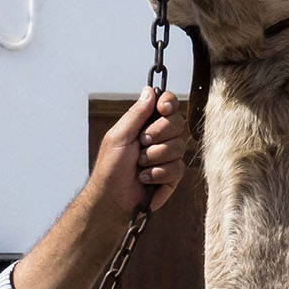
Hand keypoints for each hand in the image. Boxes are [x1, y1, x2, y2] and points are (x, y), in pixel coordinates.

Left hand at [91, 87, 188, 211]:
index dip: (169, 103)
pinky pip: (178, 167)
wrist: (112, 198)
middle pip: (177, 122)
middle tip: (141, 143)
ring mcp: (167, 156)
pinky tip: (145, 179)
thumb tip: (149, 90)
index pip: (167, 104)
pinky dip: (159, 173)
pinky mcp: (172, 175)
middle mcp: (159, 137)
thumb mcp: (119, 136)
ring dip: (155, 156)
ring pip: (179, 146)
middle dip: (159, 133)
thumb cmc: (110, 167)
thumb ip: (136, 113)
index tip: (163, 109)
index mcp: (145, 124)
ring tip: (140, 165)